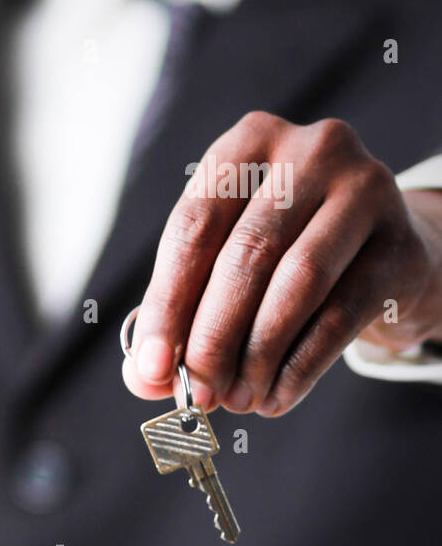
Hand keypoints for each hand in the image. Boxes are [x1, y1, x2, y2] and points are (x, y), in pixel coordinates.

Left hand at [123, 111, 441, 415]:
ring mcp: (364, 190)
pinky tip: (275, 397)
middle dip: (213, 337)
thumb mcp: (220, 268)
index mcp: (247, 145)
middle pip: (245, 255)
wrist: (382, 249)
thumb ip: (176, 315)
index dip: (167, 304)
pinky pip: (341, 314)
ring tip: (235, 399)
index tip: (153, 366)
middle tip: (197, 393)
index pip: (193, 228)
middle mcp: (309, 152)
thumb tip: (146, 377)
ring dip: (257, 355)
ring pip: (296, 283)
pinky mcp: (399, 243)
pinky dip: (300, 366)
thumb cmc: (281, 254)